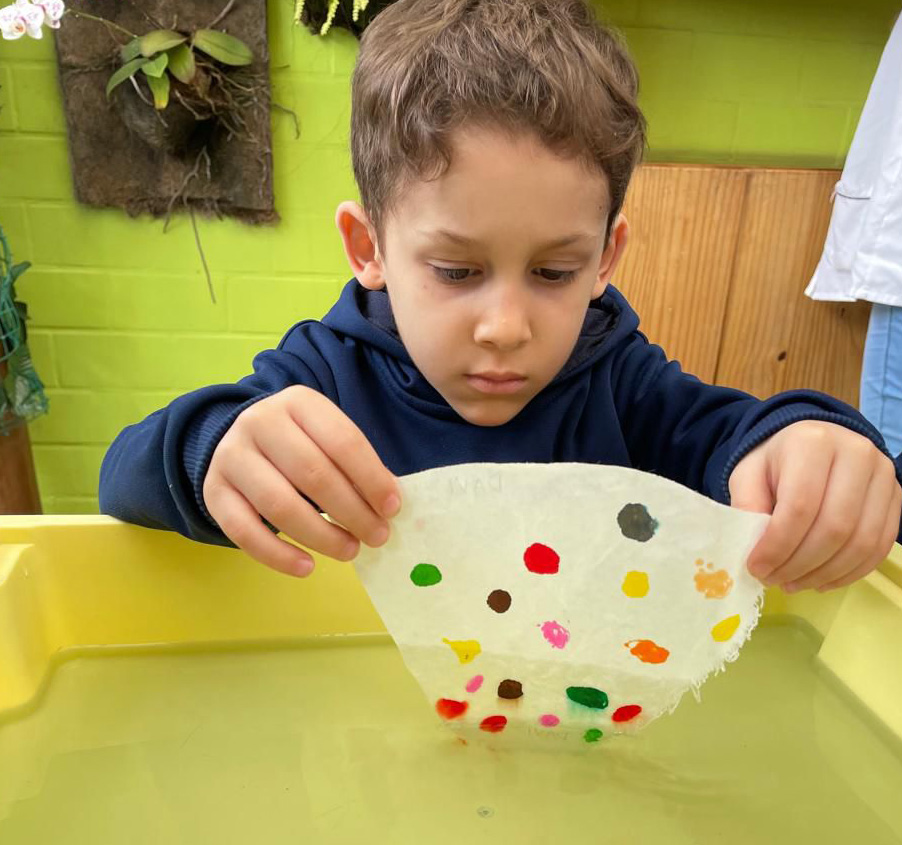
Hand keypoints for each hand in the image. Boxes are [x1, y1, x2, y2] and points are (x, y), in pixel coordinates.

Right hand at [203, 386, 400, 576]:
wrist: (240, 439)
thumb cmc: (299, 442)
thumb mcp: (327, 437)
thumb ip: (356, 464)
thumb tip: (388, 503)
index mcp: (299, 402)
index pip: (342, 440)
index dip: (371, 478)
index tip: (392, 509)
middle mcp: (260, 422)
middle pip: (312, 474)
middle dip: (352, 511)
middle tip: (377, 536)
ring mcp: (231, 456)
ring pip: (279, 505)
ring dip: (321, 535)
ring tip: (350, 551)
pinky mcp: (214, 491)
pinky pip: (244, 531)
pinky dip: (278, 555)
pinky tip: (307, 567)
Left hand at [729, 421, 900, 592]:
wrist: (810, 445)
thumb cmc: (776, 463)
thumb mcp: (747, 475)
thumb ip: (747, 506)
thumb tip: (752, 549)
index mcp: (812, 442)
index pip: (800, 506)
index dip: (777, 545)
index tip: (756, 567)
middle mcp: (856, 454)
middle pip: (834, 527)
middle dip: (800, 564)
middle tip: (774, 580)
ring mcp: (883, 476)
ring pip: (860, 542)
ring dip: (824, 573)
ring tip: (793, 583)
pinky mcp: (896, 498)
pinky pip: (879, 546)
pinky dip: (849, 572)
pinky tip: (821, 580)